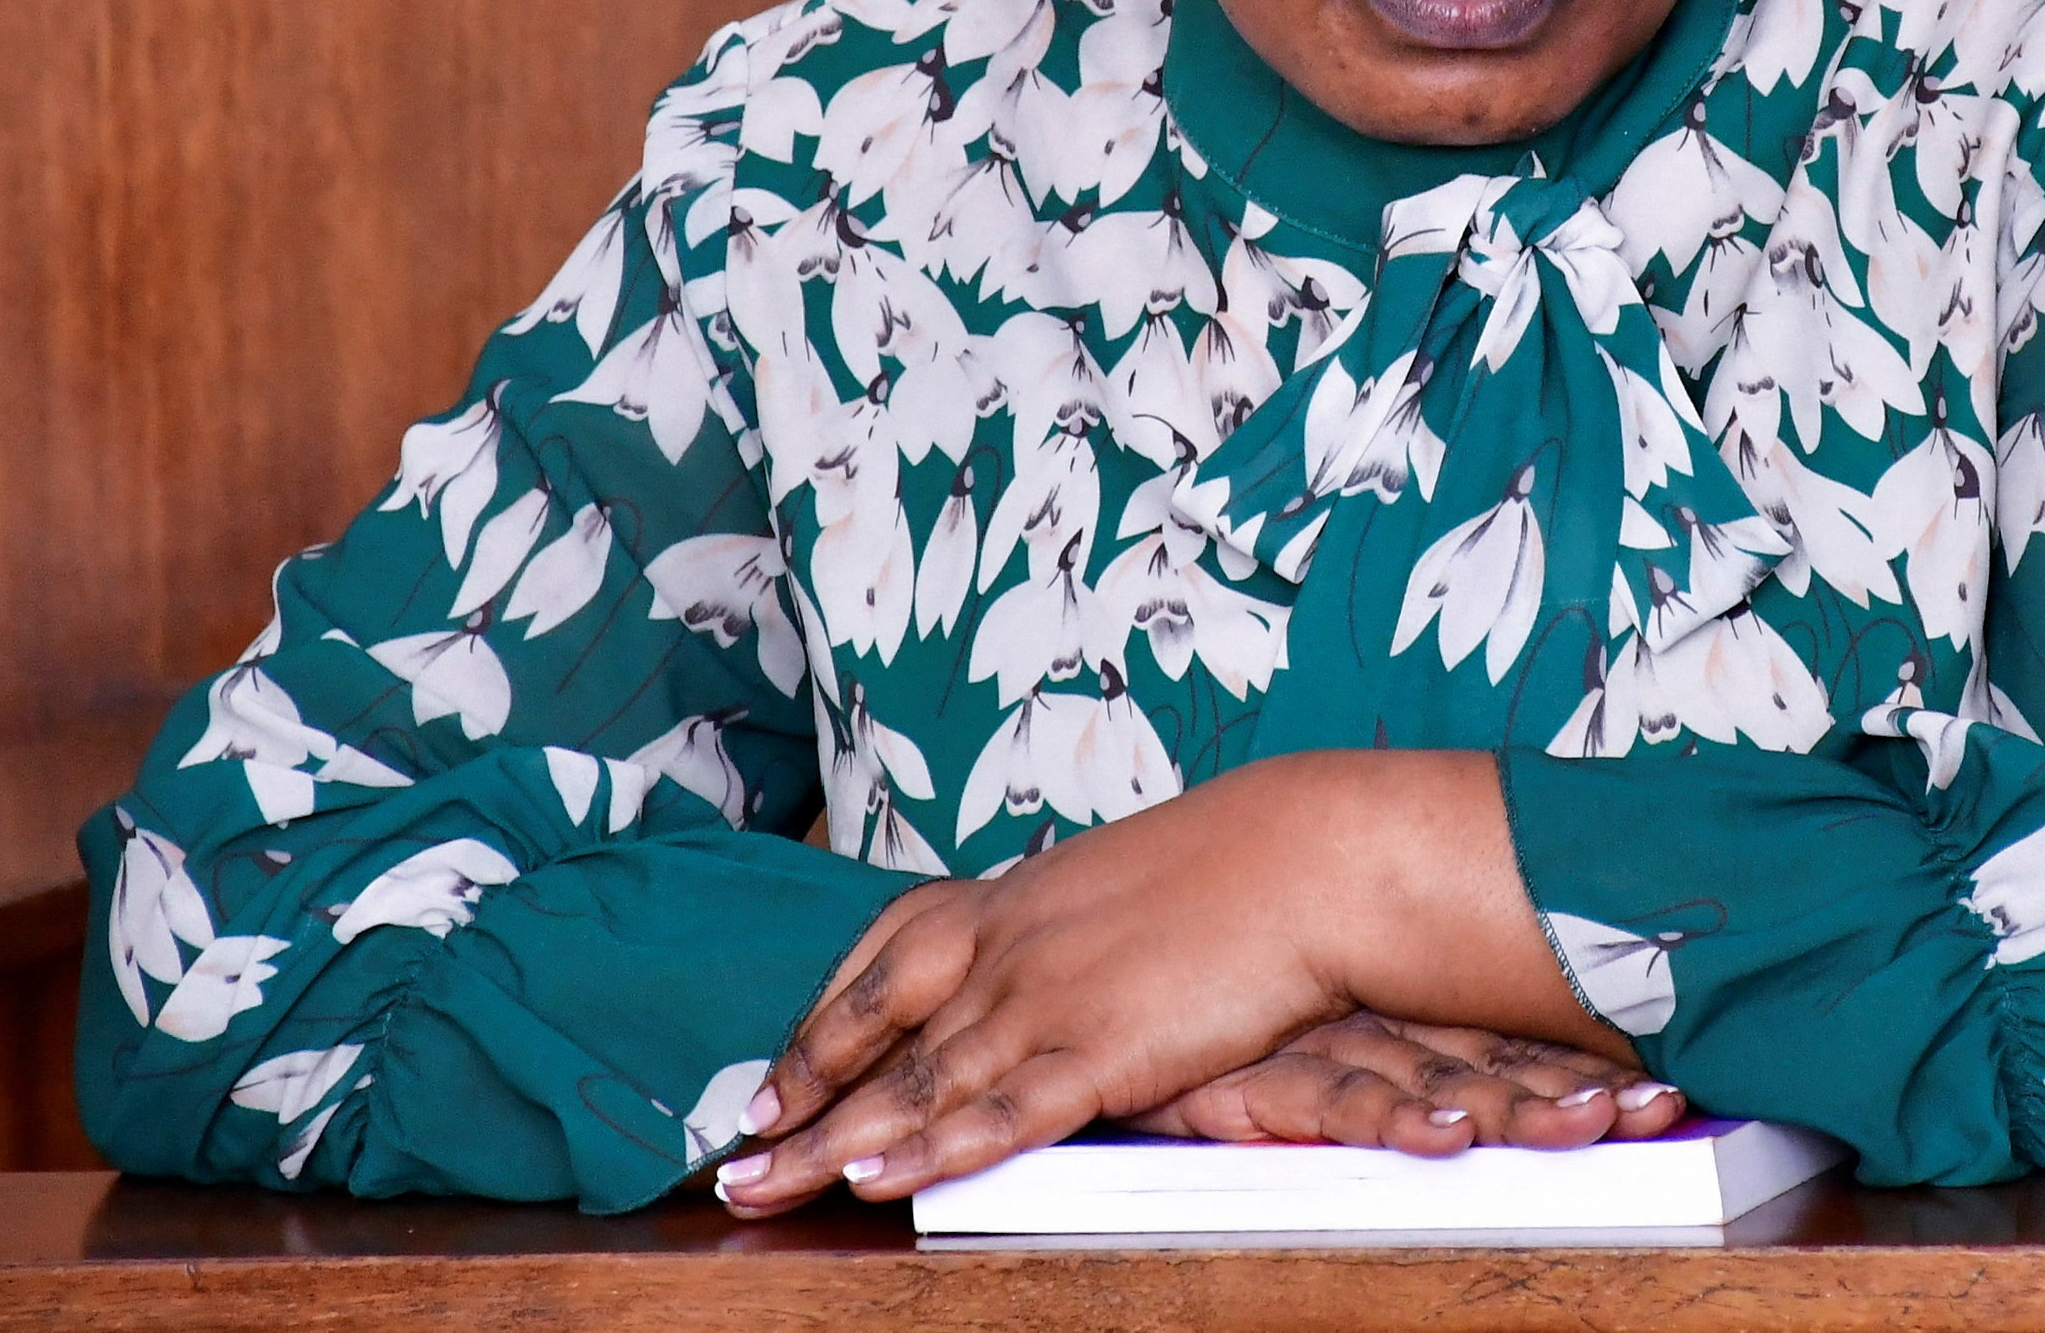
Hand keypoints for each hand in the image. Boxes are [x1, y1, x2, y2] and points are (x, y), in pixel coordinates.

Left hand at [713, 748, 1629, 1212]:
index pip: (886, 960)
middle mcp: (1010, 946)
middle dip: (798, 1093)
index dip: (822, 1022)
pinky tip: (873, 1179)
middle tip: (734, 1148)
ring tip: (762, 1187)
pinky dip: (927, 1150)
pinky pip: (996, 1113)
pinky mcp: (1098, 1049)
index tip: (774, 1076)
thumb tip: (1049, 946)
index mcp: (1017, 898)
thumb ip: (1070, 921)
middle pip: (874, 1026)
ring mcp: (1046, 998)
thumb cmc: (1240, 865)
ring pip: (914, 1081)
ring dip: (829, 1141)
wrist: (1310, 856)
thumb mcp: (1128, 879)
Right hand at [1131, 1011, 1686, 1153]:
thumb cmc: (1217, 1012)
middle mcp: (1371, 1024)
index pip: (1511, 1039)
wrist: (1099, 988)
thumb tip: (1513, 1084)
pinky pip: (1338, 1105)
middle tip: (1657, 1109)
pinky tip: (1448, 1136)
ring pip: (1435, 1082)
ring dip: (1516, 1106)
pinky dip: (1397, 1121)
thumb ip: (1403, 1052)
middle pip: (1494, 1063)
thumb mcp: (1321, 1028)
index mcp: (1398, 1008)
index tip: (1670, 1093)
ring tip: (1591, 1121)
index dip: (1588, 1065)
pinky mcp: (1255, 1079)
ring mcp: (1318, 1047)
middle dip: (1577, 1089)